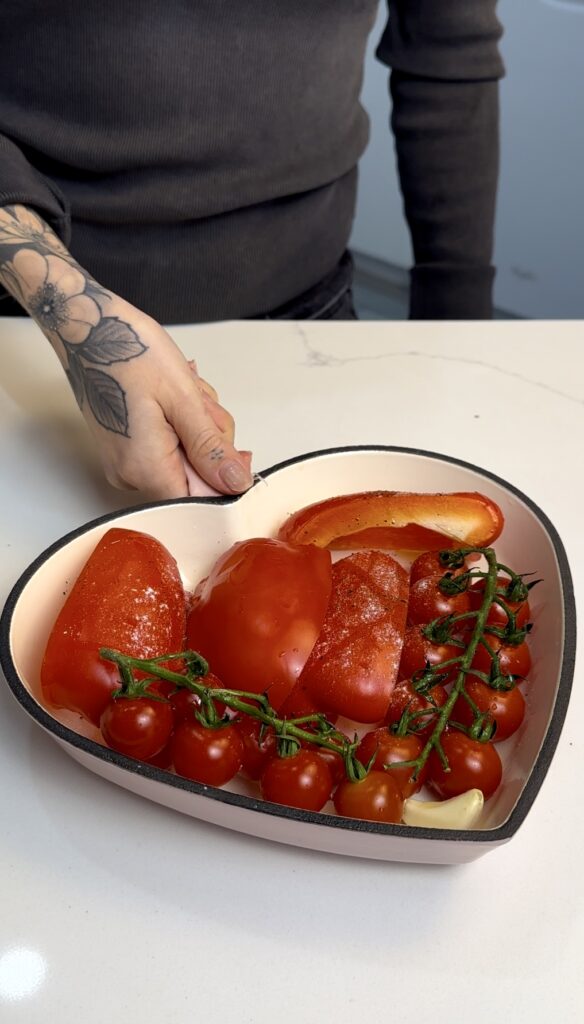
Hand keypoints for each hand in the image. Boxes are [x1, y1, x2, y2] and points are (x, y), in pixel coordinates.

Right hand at [0, 206, 253, 499]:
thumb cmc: (129, 352)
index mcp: (146, 468)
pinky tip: (173, 395)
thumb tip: (234, 483)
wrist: (86, 326)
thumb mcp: (184, 399)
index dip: (224, 479)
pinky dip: (179, 422)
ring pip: (183, 458)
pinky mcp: (125, 446)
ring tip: (185, 391)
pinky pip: (166, 446)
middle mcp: (131, 473)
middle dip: (210, 442)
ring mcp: (125, 460)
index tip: (235, 450)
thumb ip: (210, 448)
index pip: (200, 502)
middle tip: (203, 405)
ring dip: (196, 426)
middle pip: (194, 479)